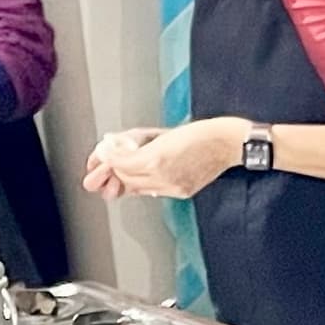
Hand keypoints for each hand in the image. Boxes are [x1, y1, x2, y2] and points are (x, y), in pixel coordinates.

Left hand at [84, 121, 237, 200]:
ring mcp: (174, 186)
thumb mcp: (163, 133)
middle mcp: (164, 176)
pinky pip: (153, 191)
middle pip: (126, 178)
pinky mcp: (182, 191)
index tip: (98, 156)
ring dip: (125, 180)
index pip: (121, 163)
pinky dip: (142, 185)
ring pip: (138, 187)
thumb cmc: (200, 133)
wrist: (227, 143)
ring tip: (116, 173)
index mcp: (157, 157)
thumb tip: (116, 148)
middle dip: (112, 172)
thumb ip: (138, 141)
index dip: (106, 159)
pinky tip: (138, 178)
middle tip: (100, 165)